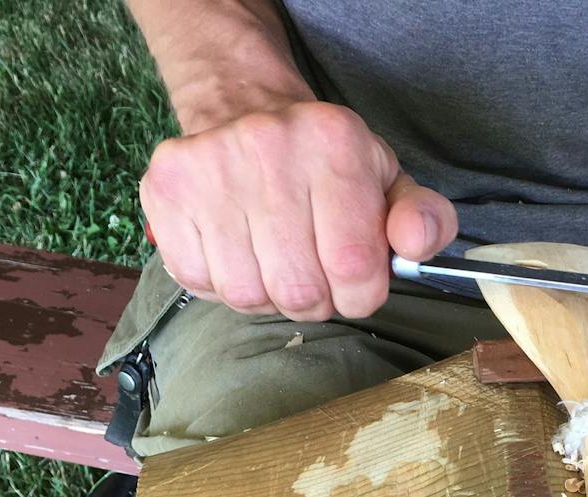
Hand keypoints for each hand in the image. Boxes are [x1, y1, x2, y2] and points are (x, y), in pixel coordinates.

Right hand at [140, 100, 457, 319]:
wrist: (243, 105)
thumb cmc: (325, 162)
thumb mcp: (387, 181)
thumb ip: (423, 218)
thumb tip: (414, 243)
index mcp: (334, 142)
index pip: (353, 266)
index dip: (359, 294)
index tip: (357, 281)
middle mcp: (267, 146)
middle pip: (298, 290)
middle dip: (315, 300)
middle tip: (315, 274)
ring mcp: (208, 167)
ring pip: (246, 295)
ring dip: (267, 296)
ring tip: (274, 260)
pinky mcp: (164, 188)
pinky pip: (198, 280)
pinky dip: (222, 283)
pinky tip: (237, 251)